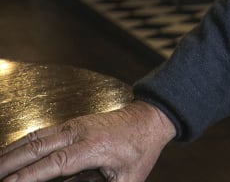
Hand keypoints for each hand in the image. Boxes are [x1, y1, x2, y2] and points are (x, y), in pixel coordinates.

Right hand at [0, 100, 174, 181]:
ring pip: (34, 137)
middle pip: (37, 147)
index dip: (29, 176)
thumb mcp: (126, 179)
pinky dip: (20, 144)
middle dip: (9, 164)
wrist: (150, 119)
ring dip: (9, 152)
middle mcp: (79, 132)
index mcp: (94, 147)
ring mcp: (73, 125)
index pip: (55, 163)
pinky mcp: (70, 123)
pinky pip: (40, 133)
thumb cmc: (140, 150)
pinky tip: (7, 154)